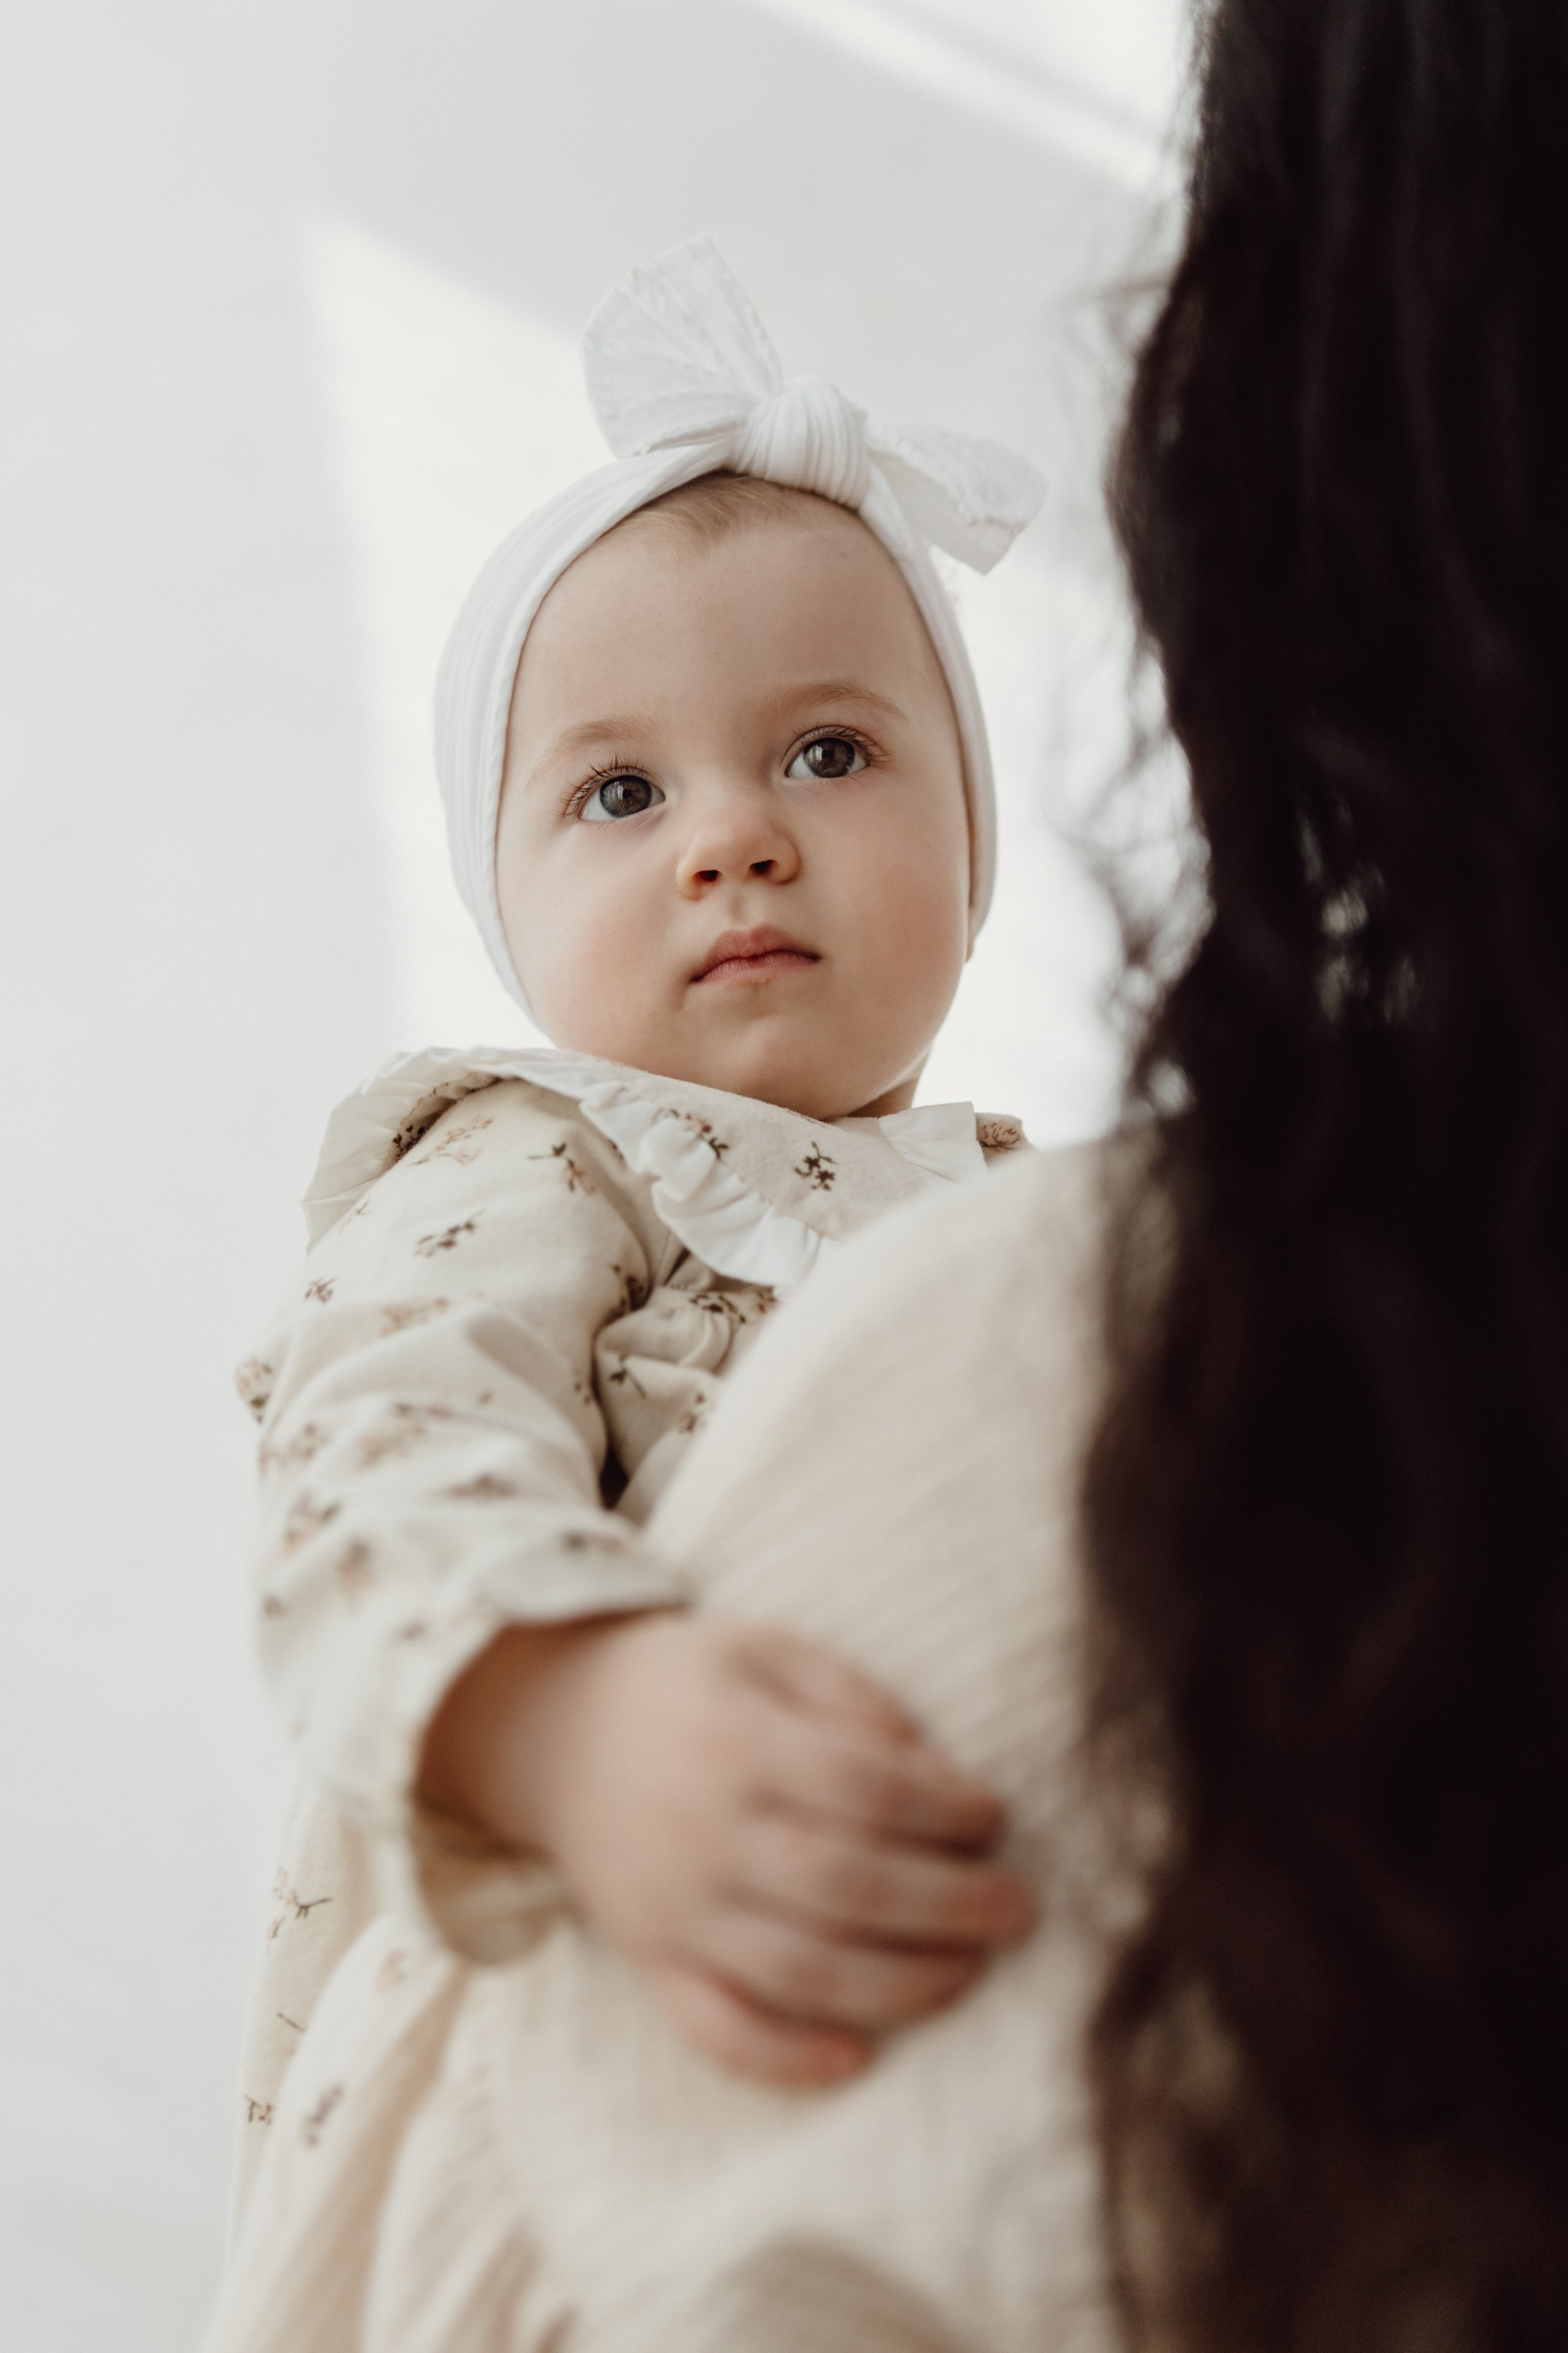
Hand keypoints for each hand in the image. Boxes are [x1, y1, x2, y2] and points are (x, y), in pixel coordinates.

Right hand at [420, 1614, 1033, 2086]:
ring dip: (902, 1984)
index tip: (993, 1815)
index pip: (866, 1787)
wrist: (551, 1732)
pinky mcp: (652, 1963)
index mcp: (740, 1744)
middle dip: (951, 1906)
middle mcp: (707, 1834)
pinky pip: (717, 2031)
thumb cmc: (682, 1684)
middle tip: (1019, 1908)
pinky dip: (785, 2058)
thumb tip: (933, 1769)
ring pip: (801, 1972)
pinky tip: (855, 2058)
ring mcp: (677, 1909)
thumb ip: (850, 1696)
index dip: (946, 1808)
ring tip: (969, 1971)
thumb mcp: (762, 1648)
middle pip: (850, 1887)